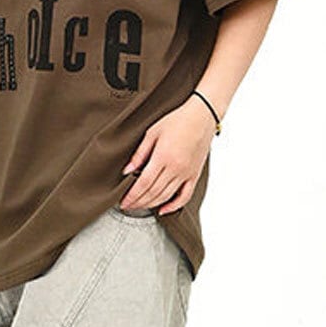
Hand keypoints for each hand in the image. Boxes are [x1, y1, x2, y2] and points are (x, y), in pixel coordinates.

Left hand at [119, 96, 217, 213]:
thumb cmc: (178, 120)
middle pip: (153, 193)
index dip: (132, 196)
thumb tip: (127, 171)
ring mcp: (186, 174)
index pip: (143, 183)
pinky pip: (184, 196)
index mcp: (163, 157)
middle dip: (138, 203)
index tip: (123, 202)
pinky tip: (163, 210)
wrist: (202, 117)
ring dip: (151, 205)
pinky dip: (173, 206)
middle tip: (128, 206)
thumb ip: (139, 154)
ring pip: (166, 197)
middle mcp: (176, 168)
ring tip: (139, 207)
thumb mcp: (152, 133)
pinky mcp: (194, 175)